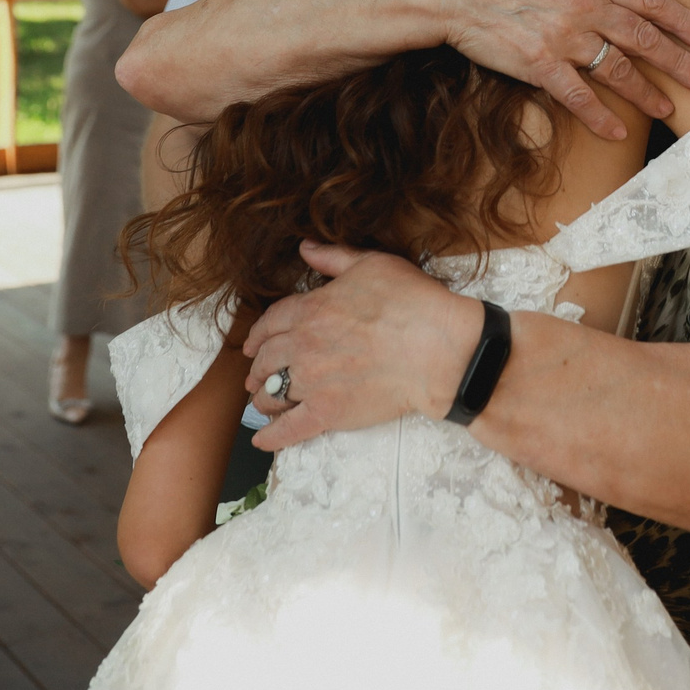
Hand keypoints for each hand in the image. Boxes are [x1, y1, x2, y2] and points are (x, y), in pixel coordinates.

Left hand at [241, 244, 484, 451]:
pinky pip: (288, 429)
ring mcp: (312, 382)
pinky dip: (271, 437)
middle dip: (258, 369)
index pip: (271, 323)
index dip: (258, 335)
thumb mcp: (372, 264)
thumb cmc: (411, 303)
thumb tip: (306, 248)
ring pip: (272, 395)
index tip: (252, 344)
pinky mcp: (327, 413)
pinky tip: (262, 441)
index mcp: (310, 309)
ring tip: (264, 403)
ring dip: (263, 399)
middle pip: (266, 360)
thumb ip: (334, 257)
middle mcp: (303, 346)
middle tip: (256, 376)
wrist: (436, 349)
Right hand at [425, 0, 689, 140]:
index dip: (681, 19)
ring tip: (667, 109)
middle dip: (678, 60)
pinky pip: (578, 95)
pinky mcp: (539, 64)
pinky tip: (618, 131)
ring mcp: (563, 37)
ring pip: (618, 69)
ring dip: (647, 93)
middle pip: (643, 38)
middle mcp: (584, 6)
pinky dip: (601, 115)